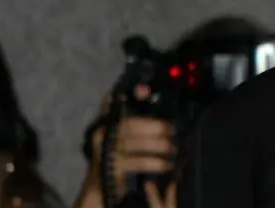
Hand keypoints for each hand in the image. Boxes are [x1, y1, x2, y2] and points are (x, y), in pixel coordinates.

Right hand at [76, 87, 176, 207]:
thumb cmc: (119, 154)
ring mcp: (105, 151)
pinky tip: (167, 164)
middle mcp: (102, 133)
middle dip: (155, 126)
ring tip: (173, 148)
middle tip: (172, 130)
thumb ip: (138, 118)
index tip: (144, 89)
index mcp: (106, 121)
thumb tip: (148, 93)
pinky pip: (138, 162)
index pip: (111, 101)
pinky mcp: (111, 168)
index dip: (128, 93)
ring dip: (159, 145)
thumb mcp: (127, 135)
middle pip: (130, 124)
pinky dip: (155, 163)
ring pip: (136, 143)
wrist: (102, 185)